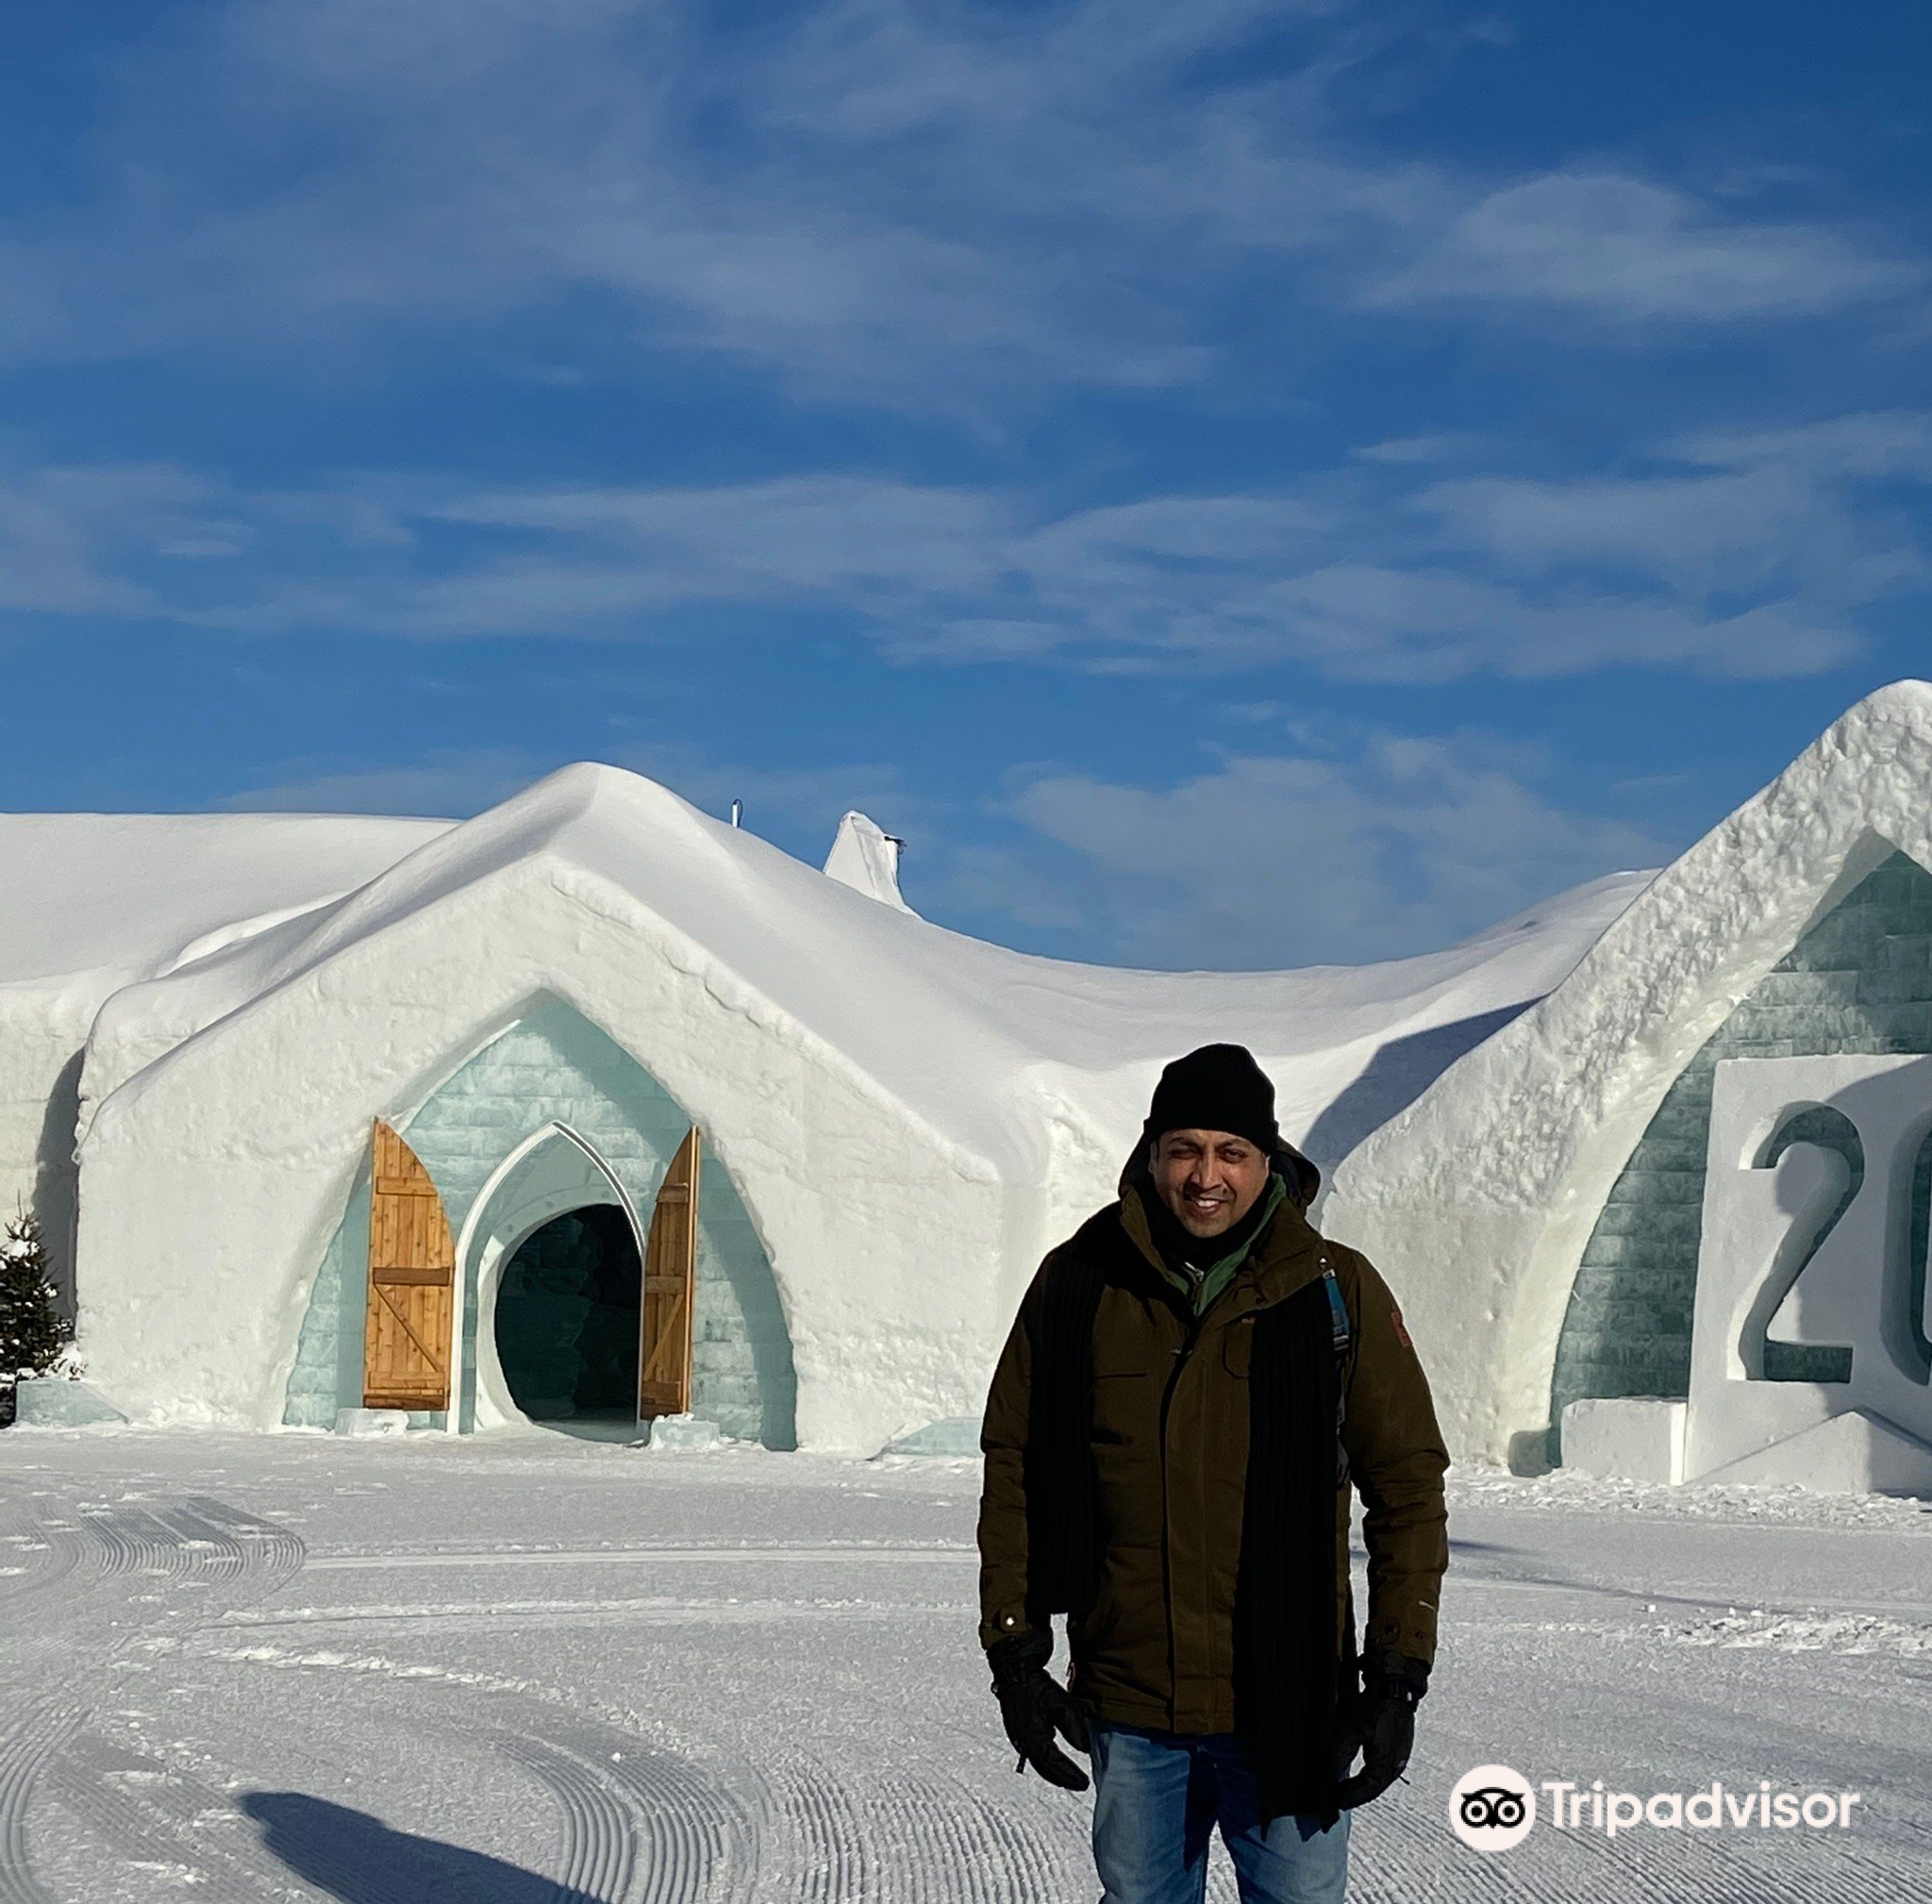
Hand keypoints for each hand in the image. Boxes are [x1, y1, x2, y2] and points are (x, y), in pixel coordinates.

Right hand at [986, 1628, 1091, 1790]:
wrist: (1013, 1667)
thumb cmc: (1036, 1684)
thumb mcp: (1061, 1703)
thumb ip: (1073, 1728)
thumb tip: (1084, 1749)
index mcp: (1033, 1738)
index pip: (1054, 1765)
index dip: (1069, 1775)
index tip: (1084, 1783)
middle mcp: (1023, 1741)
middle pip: (1044, 1768)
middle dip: (1062, 1778)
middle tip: (1079, 1784)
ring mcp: (1019, 1735)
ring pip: (1038, 1761)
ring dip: (1053, 1771)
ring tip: (1069, 1776)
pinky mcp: (1018, 1728)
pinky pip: (1033, 1751)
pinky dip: (1046, 1760)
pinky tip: (1053, 1757)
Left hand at [1333, 1650, 1427, 1809]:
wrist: (1396, 1686)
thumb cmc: (1376, 1707)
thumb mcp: (1350, 1731)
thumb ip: (1338, 1757)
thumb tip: (1328, 1780)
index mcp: (1386, 1768)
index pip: (1362, 1793)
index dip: (1344, 1800)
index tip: (1328, 1807)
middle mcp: (1395, 1767)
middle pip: (1370, 1791)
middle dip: (1351, 1797)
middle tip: (1332, 1802)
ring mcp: (1398, 1758)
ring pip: (1375, 1783)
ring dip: (1358, 1789)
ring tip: (1340, 1791)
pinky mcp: (1397, 1749)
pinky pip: (1379, 1771)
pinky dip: (1366, 1778)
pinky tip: (1356, 1776)